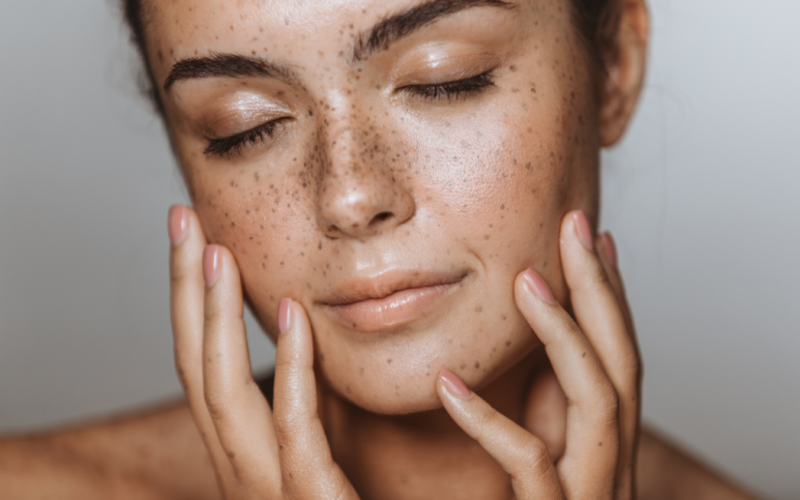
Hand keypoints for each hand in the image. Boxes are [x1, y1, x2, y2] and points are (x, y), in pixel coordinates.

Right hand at [168, 205, 359, 499]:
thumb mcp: (328, 449)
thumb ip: (311, 400)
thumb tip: (307, 336)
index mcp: (244, 453)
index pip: (205, 366)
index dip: (193, 301)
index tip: (195, 239)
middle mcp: (241, 470)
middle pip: (197, 367)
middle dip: (187, 291)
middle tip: (182, 220)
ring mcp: (267, 491)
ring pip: (223, 395)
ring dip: (217, 318)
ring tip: (217, 251)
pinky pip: (294, 433)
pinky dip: (291, 371)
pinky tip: (294, 315)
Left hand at [435, 210, 641, 499]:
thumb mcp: (532, 469)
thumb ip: (529, 420)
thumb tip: (509, 361)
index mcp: (597, 452)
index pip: (615, 361)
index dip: (610, 299)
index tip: (594, 241)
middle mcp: (606, 471)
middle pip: (623, 368)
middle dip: (604, 294)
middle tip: (579, 226)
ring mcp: (587, 499)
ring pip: (599, 406)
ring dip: (566, 337)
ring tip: (526, 281)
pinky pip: (531, 470)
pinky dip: (492, 424)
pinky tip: (449, 385)